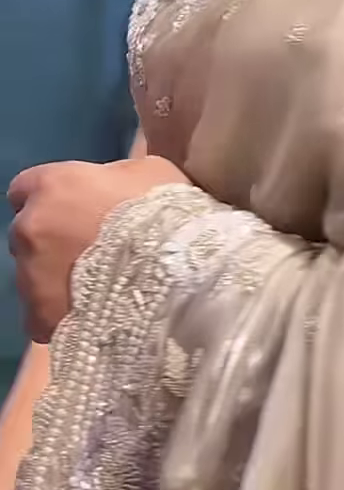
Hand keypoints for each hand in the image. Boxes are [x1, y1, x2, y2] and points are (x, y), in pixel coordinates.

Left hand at [8, 156, 190, 343]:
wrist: (172, 273)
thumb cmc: (162, 213)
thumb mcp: (146, 172)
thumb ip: (113, 178)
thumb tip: (111, 187)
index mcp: (51, 186)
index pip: (25, 188)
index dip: (51, 199)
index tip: (74, 209)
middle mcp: (29, 228)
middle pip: (29, 233)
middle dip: (52, 239)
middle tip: (92, 251)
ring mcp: (29, 276)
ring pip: (34, 275)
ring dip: (57, 277)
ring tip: (99, 288)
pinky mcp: (37, 317)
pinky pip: (41, 314)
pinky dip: (60, 313)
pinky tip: (92, 313)